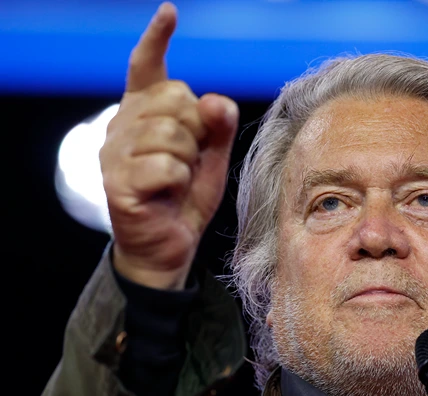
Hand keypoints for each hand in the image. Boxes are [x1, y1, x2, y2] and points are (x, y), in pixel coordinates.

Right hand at [100, 2, 238, 289]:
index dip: (157, 39)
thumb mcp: (211, 158)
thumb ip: (217, 127)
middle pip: (176, 100)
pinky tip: (168, 194)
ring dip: (188, 161)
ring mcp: (114, 152)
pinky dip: (178, 182)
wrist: (168, 245)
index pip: (146, 68)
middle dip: (197, 132)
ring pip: (172, 134)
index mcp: (144, 113)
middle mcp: (122, 125)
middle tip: (189, 161)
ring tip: (177, 180)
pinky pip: (166, 165)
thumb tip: (216, 100)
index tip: (169, 12)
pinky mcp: (117, 181)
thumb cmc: (187, 196)